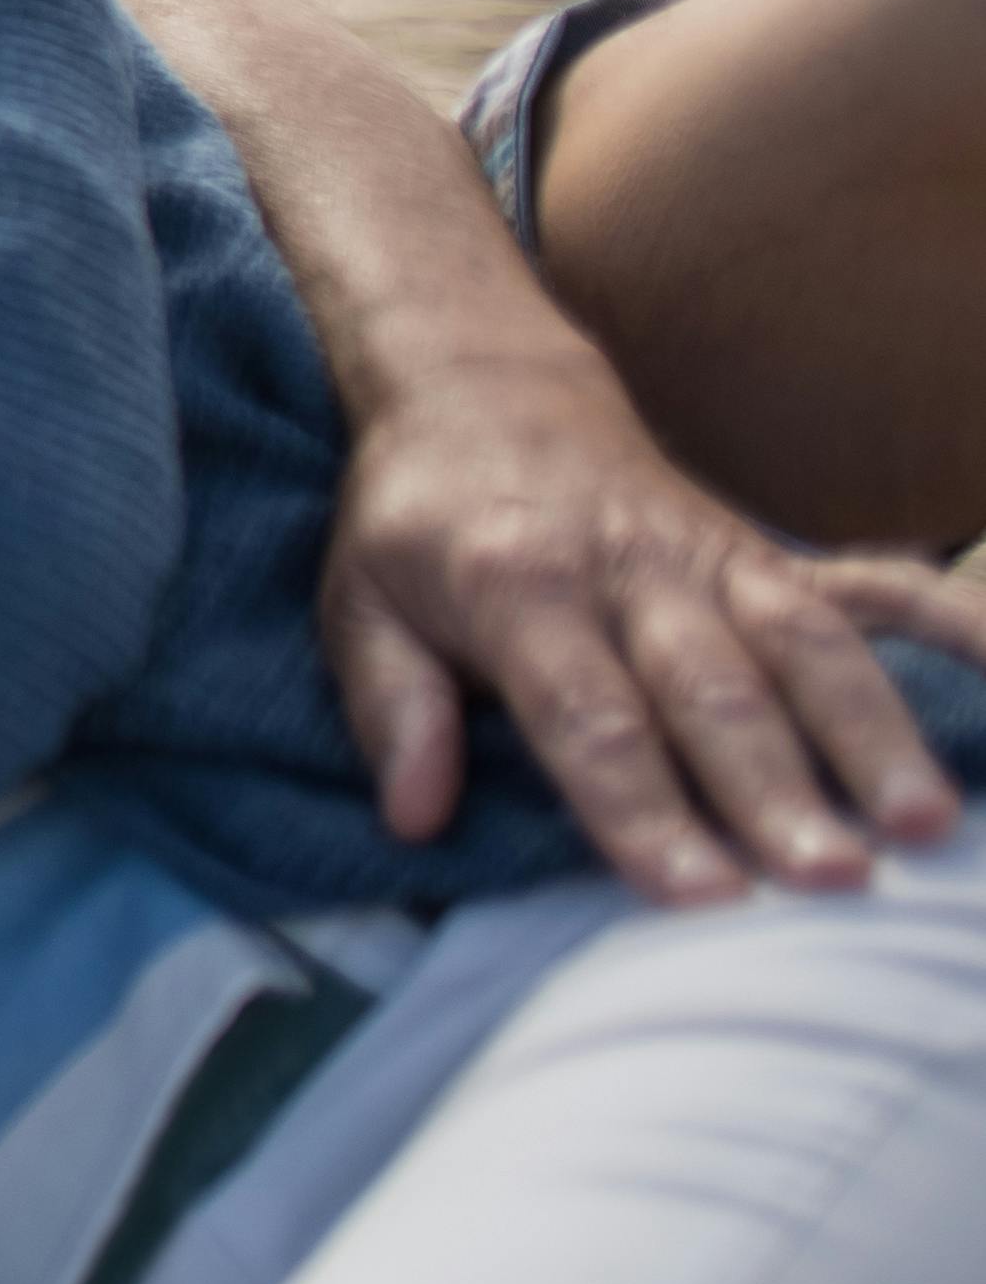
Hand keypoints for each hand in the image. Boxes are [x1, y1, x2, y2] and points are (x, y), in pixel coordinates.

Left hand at [324, 348, 985, 898]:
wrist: (481, 389)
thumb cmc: (416, 521)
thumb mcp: (357, 600)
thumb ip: (391, 705)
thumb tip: (413, 816)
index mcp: (515, 587)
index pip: (586, 715)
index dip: (643, 807)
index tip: (699, 894)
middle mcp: (628, 571)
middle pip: (711, 692)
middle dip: (775, 789)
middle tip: (832, 882)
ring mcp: (711, 558)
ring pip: (804, 646)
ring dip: (868, 733)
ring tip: (927, 826)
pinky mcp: (766, 552)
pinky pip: (871, 584)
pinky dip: (948, 621)